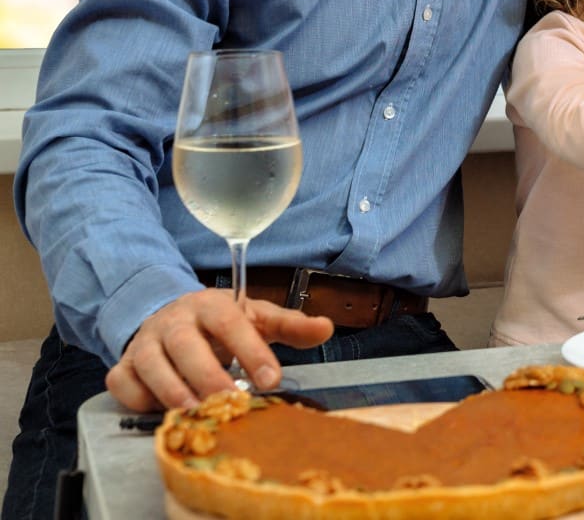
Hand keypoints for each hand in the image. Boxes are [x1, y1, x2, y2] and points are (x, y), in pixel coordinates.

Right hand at [104, 288, 332, 411]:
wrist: (171, 318)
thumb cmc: (220, 324)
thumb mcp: (257, 318)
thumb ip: (290, 325)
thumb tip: (326, 327)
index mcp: (210, 305)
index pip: (229, 321)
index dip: (250, 349)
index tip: (271, 378)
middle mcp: (173, 320)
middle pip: (185, 344)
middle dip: (208, 375)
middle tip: (231, 402)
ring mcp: (144, 342)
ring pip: (150, 364)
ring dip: (173, 391)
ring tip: (198, 413)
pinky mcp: (122, 366)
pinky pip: (122, 383)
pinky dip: (138, 399)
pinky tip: (162, 411)